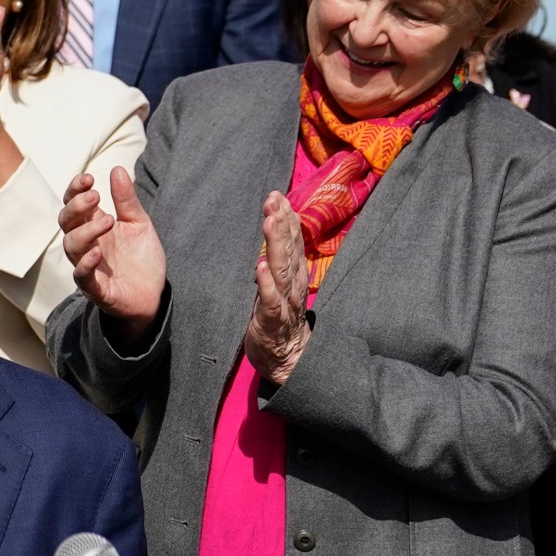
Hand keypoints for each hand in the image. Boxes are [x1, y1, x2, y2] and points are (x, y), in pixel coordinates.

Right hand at [59, 168, 165, 350]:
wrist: (154, 295)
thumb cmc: (141, 258)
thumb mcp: (139, 223)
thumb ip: (127, 200)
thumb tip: (117, 169)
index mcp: (94, 226)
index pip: (73, 204)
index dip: (75, 190)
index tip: (88, 178)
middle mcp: (86, 244)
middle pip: (66, 221)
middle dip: (76, 206)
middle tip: (95, 195)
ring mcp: (88, 265)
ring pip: (71, 245)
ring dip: (85, 231)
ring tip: (109, 221)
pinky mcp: (95, 289)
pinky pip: (81, 276)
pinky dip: (85, 263)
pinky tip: (98, 252)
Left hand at [244, 191, 311, 383]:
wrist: (289, 359)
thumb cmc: (281, 318)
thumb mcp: (283, 284)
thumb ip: (282, 258)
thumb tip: (278, 227)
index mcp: (294, 274)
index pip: (293, 241)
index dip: (287, 218)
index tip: (278, 195)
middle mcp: (292, 284)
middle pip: (288, 249)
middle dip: (281, 222)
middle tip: (273, 198)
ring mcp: (284, 302)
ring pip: (281, 269)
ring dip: (275, 245)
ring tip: (269, 222)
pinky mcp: (271, 320)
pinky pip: (270, 300)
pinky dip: (267, 284)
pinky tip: (261, 267)